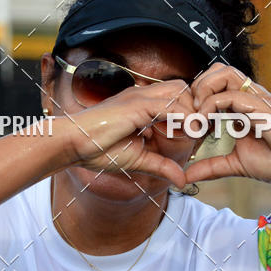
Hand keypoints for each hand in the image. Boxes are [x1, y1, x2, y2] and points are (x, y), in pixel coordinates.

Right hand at [64, 80, 194, 187]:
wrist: (72, 144)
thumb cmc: (97, 149)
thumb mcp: (138, 160)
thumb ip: (161, 166)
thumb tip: (182, 181)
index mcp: (143, 103)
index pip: (178, 97)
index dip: (190, 113)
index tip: (196, 134)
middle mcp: (143, 95)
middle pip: (184, 90)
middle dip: (195, 109)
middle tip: (198, 134)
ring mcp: (139, 97)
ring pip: (180, 94)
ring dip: (190, 113)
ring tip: (192, 135)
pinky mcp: (136, 105)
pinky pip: (168, 106)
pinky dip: (182, 118)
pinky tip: (187, 134)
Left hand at [186, 63, 270, 184]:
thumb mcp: (235, 164)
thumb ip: (211, 167)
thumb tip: (187, 176)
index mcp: (242, 105)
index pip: (215, 82)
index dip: (197, 95)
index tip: (190, 120)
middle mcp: (249, 96)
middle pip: (218, 69)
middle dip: (198, 86)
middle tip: (191, 112)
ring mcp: (256, 99)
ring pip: (224, 73)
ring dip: (204, 90)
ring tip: (198, 114)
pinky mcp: (261, 108)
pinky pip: (232, 95)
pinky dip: (212, 105)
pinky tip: (207, 123)